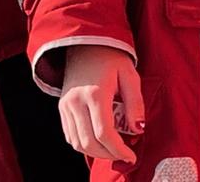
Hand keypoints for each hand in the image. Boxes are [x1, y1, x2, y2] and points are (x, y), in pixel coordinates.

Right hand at [58, 43, 144, 163]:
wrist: (85, 43)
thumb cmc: (111, 58)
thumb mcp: (130, 75)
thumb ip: (135, 103)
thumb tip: (138, 129)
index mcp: (95, 93)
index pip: (104, 133)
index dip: (119, 150)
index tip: (131, 157)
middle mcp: (76, 101)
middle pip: (89, 143)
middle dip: (108, 155)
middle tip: (123, 154)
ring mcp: (66, 105)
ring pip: (77, 143)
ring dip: (96, 152)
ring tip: (112, 149)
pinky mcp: (62, 107)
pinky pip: (70, 136)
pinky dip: (84, 144)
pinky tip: (98, 141)